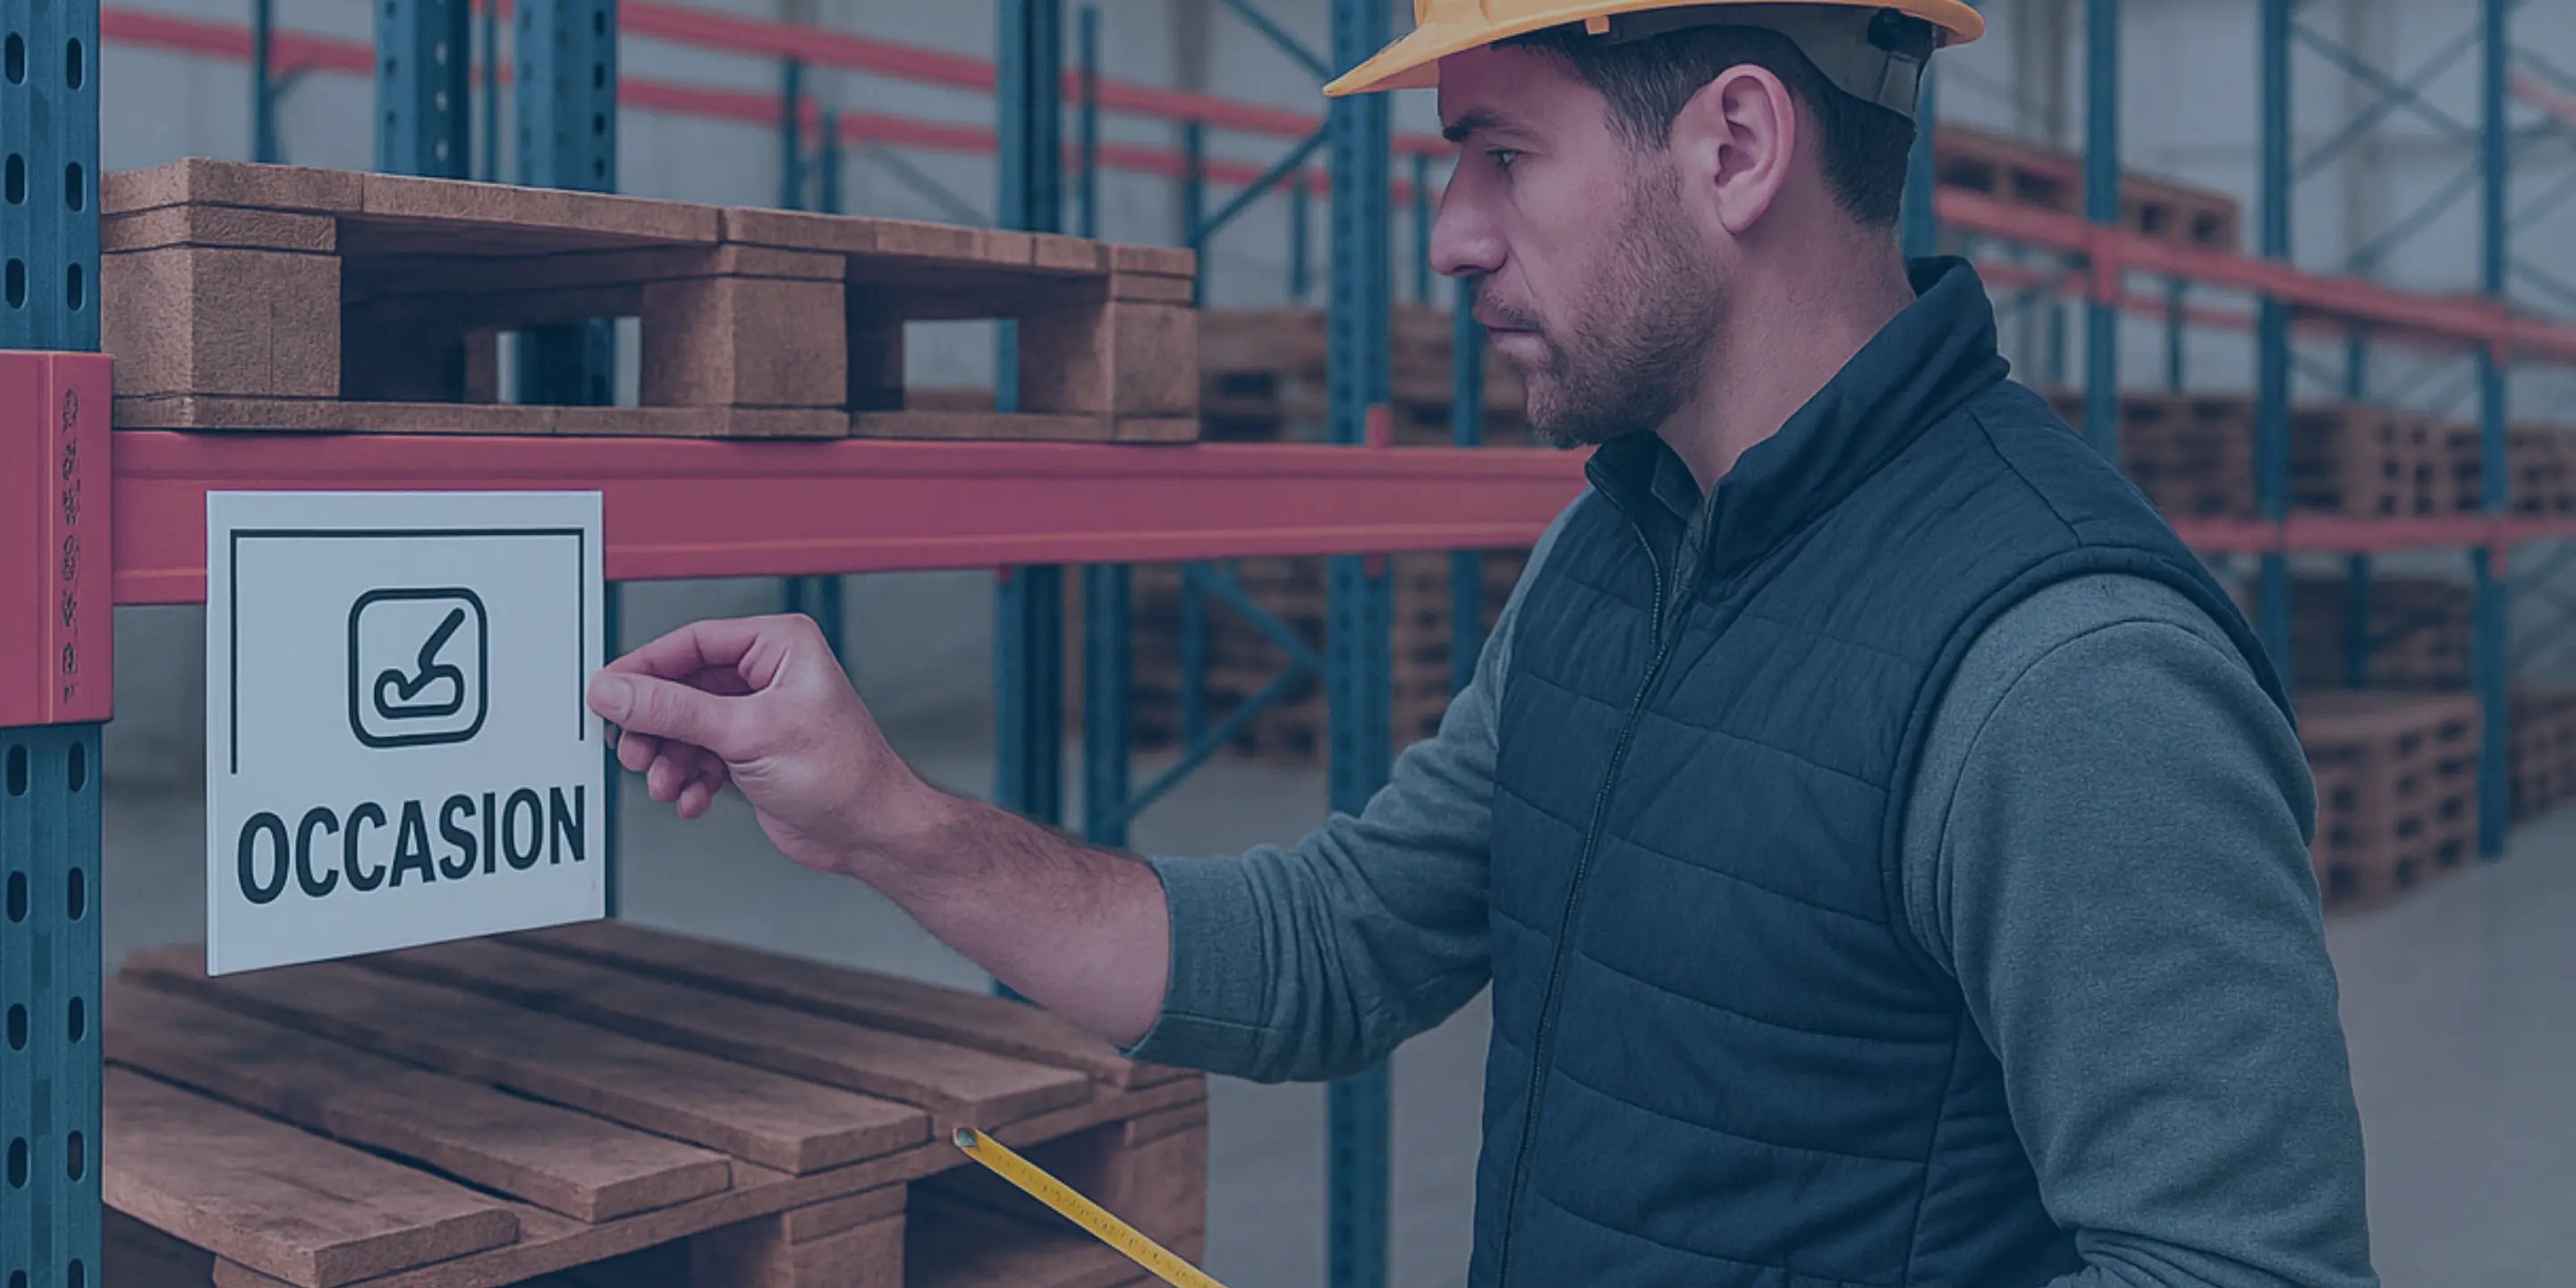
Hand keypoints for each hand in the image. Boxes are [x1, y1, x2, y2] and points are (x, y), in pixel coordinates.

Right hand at [586, 615, 937, 876]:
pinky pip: (700, 756)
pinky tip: (692, 799)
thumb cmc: (842, 774)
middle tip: (631, 751)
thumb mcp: (747, 734)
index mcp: (779, 645)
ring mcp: (758, 714)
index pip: (691, 643)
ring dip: (669, 759)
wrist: (869, 833)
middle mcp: (768, 673)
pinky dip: (690, 779)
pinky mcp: (752, 752)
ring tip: (665, 784)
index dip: (643, 669)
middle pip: (681, 688)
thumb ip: (674, 711)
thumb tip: (616, 691)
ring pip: (686, 727)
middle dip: (655, 726)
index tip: (606, 695)